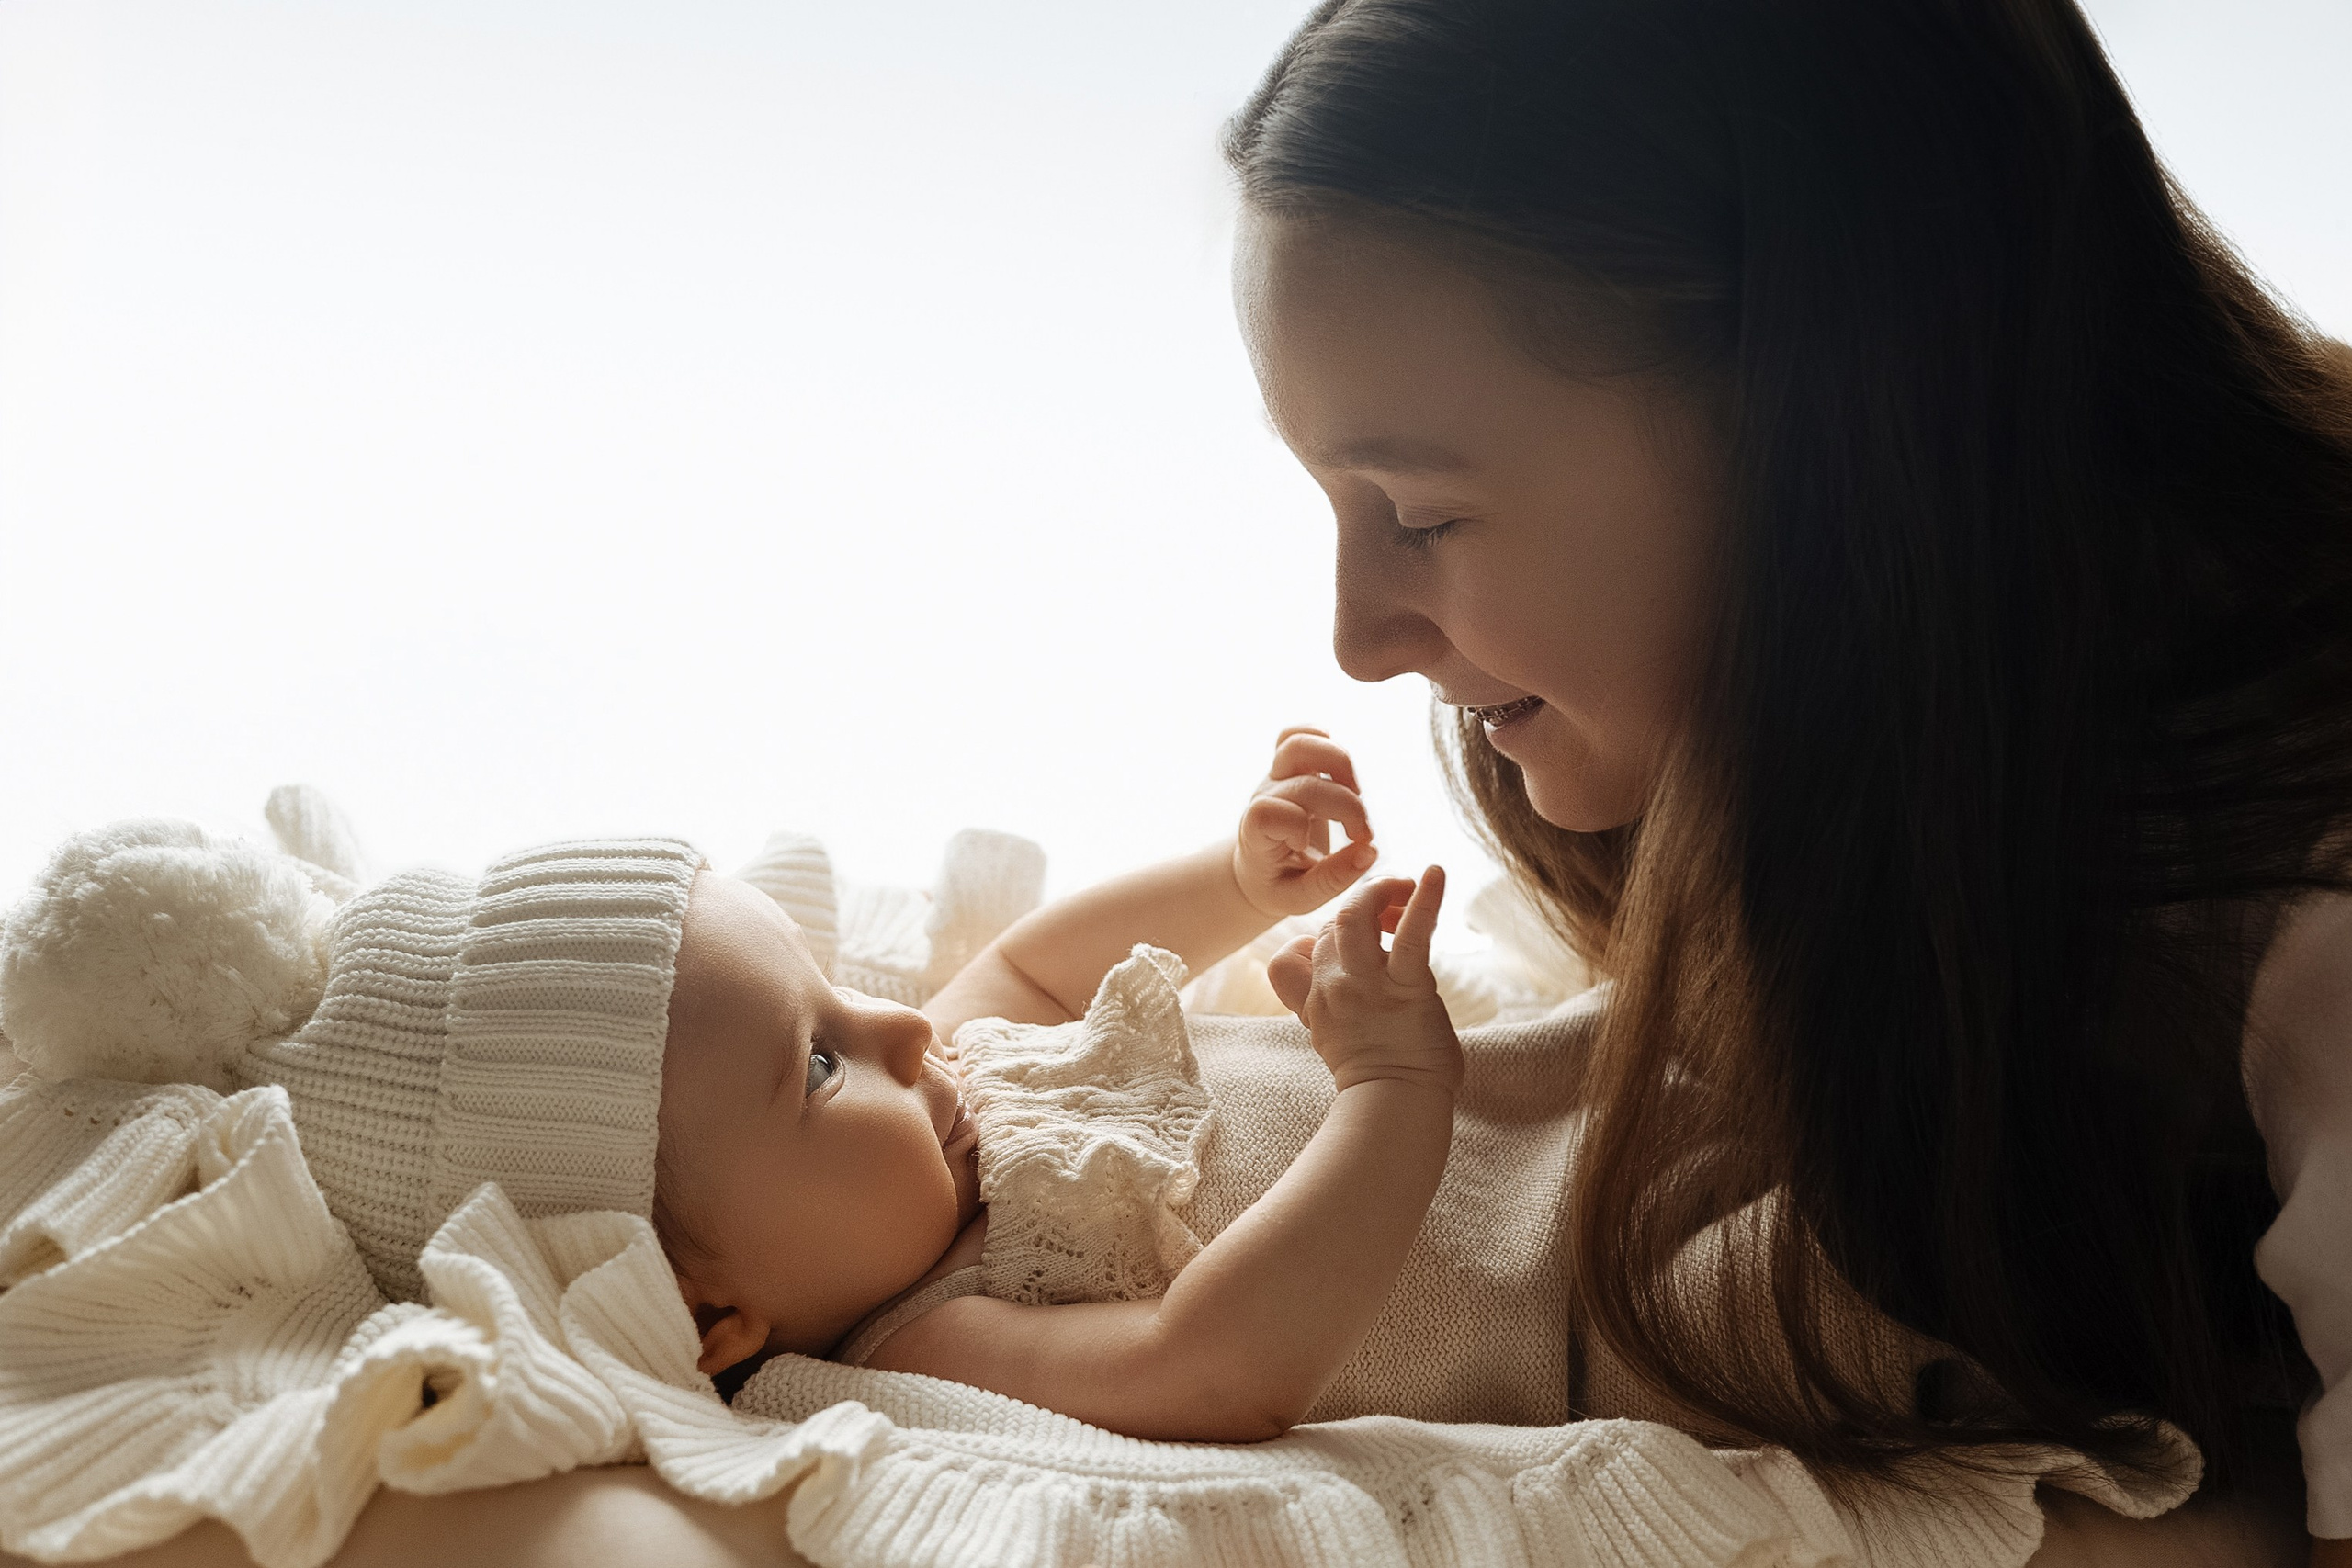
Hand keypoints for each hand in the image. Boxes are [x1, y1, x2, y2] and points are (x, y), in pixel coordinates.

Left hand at [1232, 726, 1376, 919]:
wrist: (1258, 867)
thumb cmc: (1279, 884)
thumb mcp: (1300, 898)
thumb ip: (1333, 879)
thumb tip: (1369, 852)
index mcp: (1256, 834)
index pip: (1268, 814)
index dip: (1297, 826)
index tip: (1308, 846)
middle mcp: (1264, 797)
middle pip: (1305, 785)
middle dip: (1346, 808)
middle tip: (1362, 836)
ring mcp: (1276, 776)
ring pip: (1298, 744)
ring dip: (1339, 763)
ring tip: (1356, 792)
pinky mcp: (1288, 765)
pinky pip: (1295, 733)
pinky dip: (1320, 737)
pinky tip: (1340, 768)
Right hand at [1265, 868, 1461, 1095]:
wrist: (1397, 1105)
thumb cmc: (1377, 1076)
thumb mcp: (1331, 1038)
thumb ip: (1323, 1004)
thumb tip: (1329, 979)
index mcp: (1314, 1000)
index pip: (1293, 951)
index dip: (1320, 941)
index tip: (1351, 950)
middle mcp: (1332, 986)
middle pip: (1331, 924)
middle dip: (1361, 908)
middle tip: (1392, 909)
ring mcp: (1366, 984)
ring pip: (1356, 915)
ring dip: (1381, 893)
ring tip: (1407, 890)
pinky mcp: (1406, 986)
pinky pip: (1411, 934)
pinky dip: (1424, 900)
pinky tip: (1436, 873)